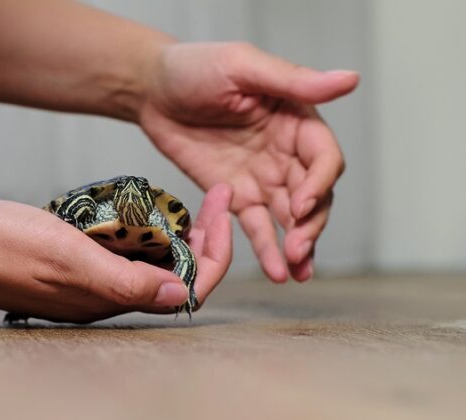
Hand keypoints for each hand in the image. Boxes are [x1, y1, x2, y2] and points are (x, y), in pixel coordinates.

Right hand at [0, 184, 231, 322]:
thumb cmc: (1, 248)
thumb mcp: (69, 257)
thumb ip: (125, 281)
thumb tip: (182, 295)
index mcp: (111, 298)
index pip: (187, 287)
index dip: (214, 253)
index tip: (219, 210)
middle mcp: (105, 296)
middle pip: (175, 277)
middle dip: (203, 241)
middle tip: (213, 199)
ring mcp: (88, 283)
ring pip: (151, 267)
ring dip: (176, 238)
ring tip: (189, 204)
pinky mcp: (72, 267)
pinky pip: (123, 257)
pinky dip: (143, 236)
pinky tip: (142, 212)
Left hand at [139, 42, 358, 281]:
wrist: (150, 90)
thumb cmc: (195, 67)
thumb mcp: (243, 66)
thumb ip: (293, 81)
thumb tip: (350, 80)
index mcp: (296, 120)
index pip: (324, 159)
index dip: (319, 184)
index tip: (300, 205)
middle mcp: (286, 153)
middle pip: (314, 195)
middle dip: (311, 225)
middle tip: (299, 249)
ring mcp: (261, 177)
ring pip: (290, 218)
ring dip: (298, 245)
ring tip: (295, 271)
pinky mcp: (234, 196)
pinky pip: (256, 226)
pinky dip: (267, 249)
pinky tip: (277, 271)